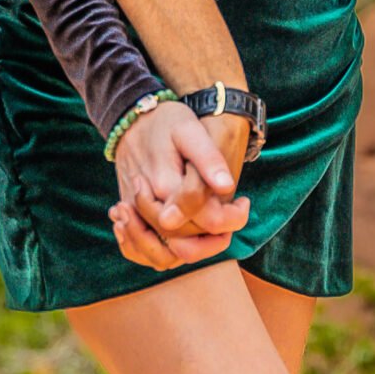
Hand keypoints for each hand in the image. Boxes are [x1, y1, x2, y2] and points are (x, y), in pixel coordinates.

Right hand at [111, 101, 249, 270]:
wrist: (129, 117)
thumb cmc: (164, 121)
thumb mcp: (189, 130)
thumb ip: (207, 160)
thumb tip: (227, 187)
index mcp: (167, 186)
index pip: (207, 221)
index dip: (234, 218)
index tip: (244, 201)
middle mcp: (148, 206)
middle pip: (185, 245)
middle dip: (214, 239)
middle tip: (233, 214)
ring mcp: (135, 213)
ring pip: (162, 256)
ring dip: (191, 251)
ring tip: (212, 230)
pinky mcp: (130, 214)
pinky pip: (140, 250)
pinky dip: (162, 252)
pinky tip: (183, 235)